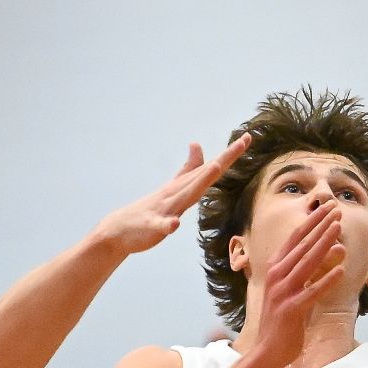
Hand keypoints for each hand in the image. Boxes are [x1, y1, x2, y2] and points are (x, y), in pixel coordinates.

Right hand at [90, 136, 252, 256]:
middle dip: (224, 160)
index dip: (230, 154)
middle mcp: (175, 194)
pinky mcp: (152, 227)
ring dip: (199, 181)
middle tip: (242, 142)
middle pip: (204, 175)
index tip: (248, 138)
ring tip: (215, 167)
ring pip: (184, 195)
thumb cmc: (150, 209)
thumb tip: (197, 144)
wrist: (119, 230)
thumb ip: (188, 168)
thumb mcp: (173, 187)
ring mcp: (164, 210)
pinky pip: (161, 226)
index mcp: (182, 187)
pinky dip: (168, 224)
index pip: (210, 168)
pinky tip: (174, 224)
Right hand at [246, 200, 347, 367]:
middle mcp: (277, 276)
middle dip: (320, 225)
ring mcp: (283, 292)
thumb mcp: (288, 289)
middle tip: (336, 209)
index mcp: (275, 268)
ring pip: (307, 262)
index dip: (312, 221)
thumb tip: (325, 253)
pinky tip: (340, 270)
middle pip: (302, 244)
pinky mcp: (292, 309)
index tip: (327, 208)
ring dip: (324, 243)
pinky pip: (312, 291)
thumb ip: (303, 272)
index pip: (295, 238)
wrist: (267, 349)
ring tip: (339, 229)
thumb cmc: (281, 319)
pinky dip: (326, 280)